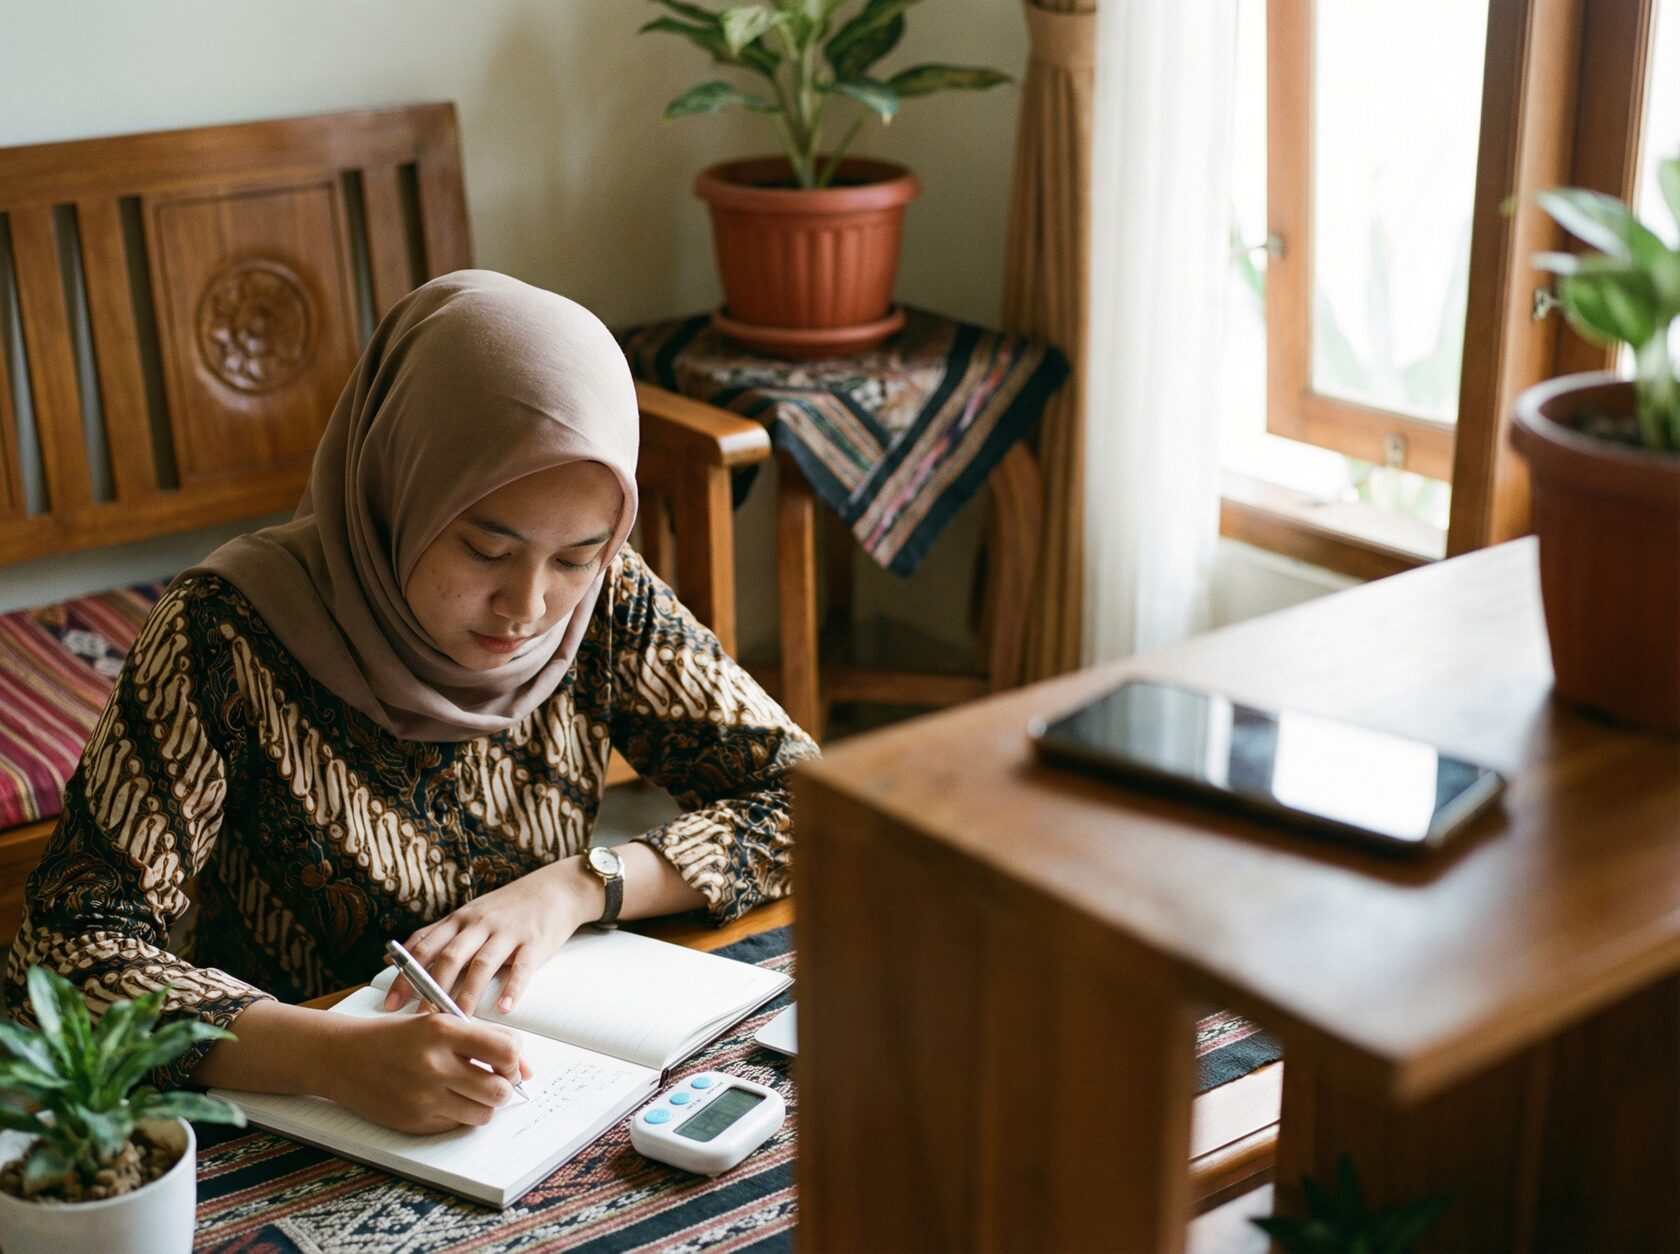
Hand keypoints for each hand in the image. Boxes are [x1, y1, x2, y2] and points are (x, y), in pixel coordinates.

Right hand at [328, 1011, 533, 1133]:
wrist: (343, 1057)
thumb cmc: (397, 1036)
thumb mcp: (440, 1022)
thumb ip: (486, 1040)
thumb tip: (528, 1071)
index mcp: (443, 1031)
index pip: (507, 1050)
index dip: (515, 1059)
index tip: (508, 1062)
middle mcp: (434, 1065)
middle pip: (500, 1089)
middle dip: (503, 1086)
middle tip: (491, 1079)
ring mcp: (423, 1097)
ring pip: (483, 1113)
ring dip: (484, 1104)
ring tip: (468, 1090)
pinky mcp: (414, 1121)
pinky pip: (457, 1125)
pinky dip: (459, 1115)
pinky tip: (443, 1099)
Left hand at [385, 858, 602, 1016]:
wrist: (555, 889)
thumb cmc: (506, 907)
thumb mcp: (466, 915)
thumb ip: (433, 936)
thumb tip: (392, 959)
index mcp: (460, 920)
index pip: (425, 948)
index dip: (406, 975)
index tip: (391, 1003)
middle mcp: (480, 924)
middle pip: (450, 956)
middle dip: (432, 987)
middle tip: (420, 1016)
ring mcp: (508, 932)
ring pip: (483, 963)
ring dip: (468, 993)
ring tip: (459, 1019)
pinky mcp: (534, 942)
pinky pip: (522, 967)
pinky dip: (513, 987)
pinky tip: (505, 1007)